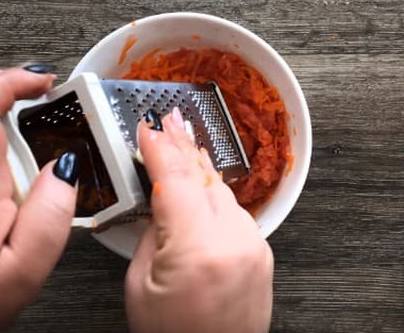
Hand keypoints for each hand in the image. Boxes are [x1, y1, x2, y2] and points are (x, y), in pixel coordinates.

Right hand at [125, 108, 273, 332]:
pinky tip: (204, 181)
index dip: (160, 147)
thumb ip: (153, 234)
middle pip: (204, 177)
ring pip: (221, 190)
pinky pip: (234, 210)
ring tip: (183, 141)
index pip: (177, 179)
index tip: (149, 127)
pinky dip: (215, 192)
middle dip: (184, 144)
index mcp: (198, 248)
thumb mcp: (141, 285)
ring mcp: (253, 246)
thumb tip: (160, 202)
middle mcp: (234, 241)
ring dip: (200, 166)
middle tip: (170, 118)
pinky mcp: (261, 252)